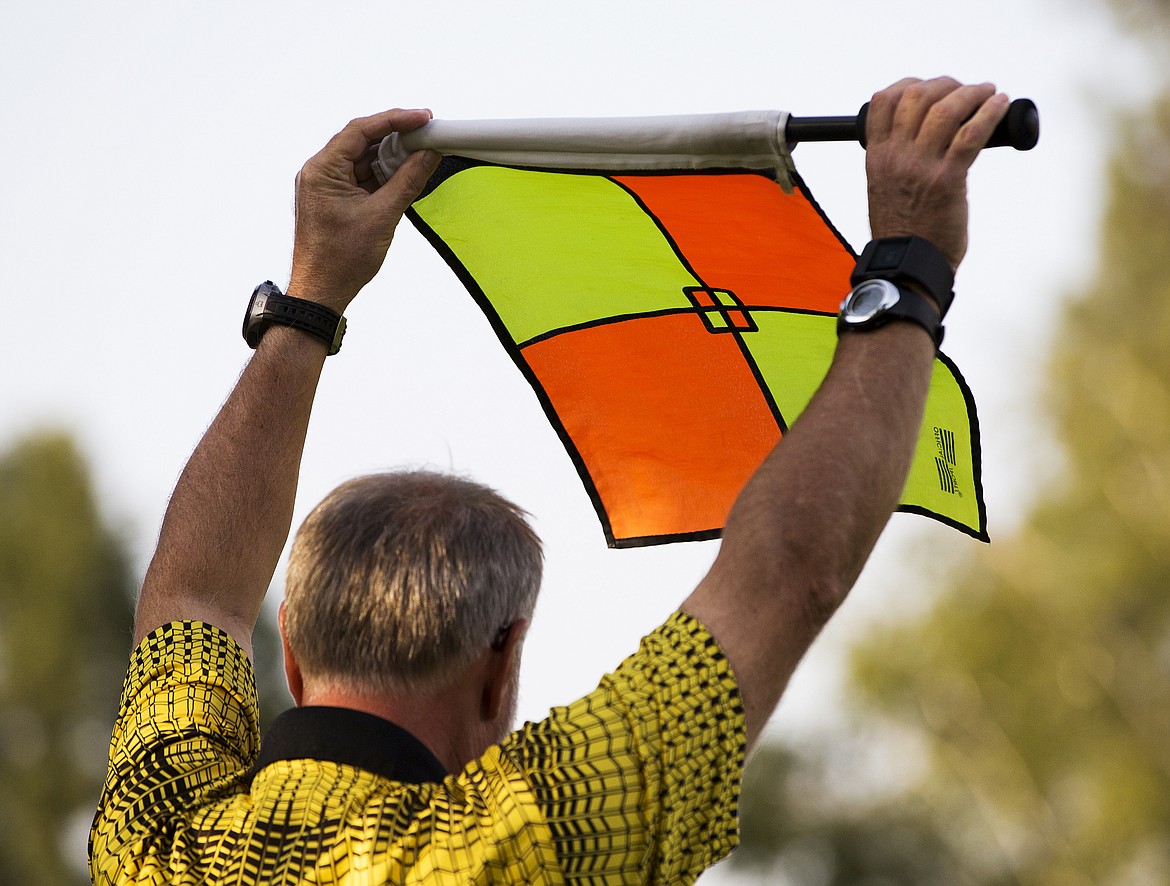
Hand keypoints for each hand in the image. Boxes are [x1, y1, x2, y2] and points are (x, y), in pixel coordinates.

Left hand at [288, 109, 441, 312]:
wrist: (321, 293)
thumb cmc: (340, 261)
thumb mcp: (382, 216)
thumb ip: (408, 180)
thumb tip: (428, 154)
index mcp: (322, 170)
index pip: (360, 131)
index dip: (394, 120)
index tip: (422, 118)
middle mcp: (319, 173)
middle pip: (361, 141)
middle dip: (395, 137)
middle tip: (427, 134)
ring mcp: (326, 187)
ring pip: (363, 160)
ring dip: (391, 157)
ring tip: (421, 155)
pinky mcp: (335, 200)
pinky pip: (362, 178)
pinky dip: (383, 175)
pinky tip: (405, 175)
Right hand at [865, 77, 1009, 270]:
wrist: (908, 265)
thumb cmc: (903, 230)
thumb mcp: (885, 188)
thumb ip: (897, 161)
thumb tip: (922, 137)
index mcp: (876, 158)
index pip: (881, 102)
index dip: (908, 84)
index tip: (929, 87)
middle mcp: (895, 158)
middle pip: (916, 96)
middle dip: (946, 84)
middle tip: (966, 90)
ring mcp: (920, 167)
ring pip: (946, 110)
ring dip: (972, 93)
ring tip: (988, 93)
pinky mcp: (947, 180)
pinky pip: (972, 134)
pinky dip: (990, 112)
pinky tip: (1001, 104)